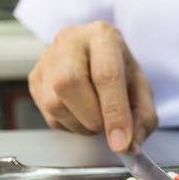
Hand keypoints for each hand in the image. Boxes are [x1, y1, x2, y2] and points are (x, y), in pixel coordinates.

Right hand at [28, 22, 157, 151]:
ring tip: (96, 117)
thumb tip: (131, 143)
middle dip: (92, 117)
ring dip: (80, 124)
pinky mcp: (35, 77)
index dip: (114, 112)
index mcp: (102, 36)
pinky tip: (81, 114)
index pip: (105, 74)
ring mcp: (47, 58)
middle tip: (107, 126)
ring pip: (55, 103)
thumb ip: (143, 116)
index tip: (121, 142)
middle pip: (69, 83)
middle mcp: (70, 40)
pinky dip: (69, 124)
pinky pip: (47, 114)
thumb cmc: (118, 69)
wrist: (97, 56)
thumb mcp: (141, 89)